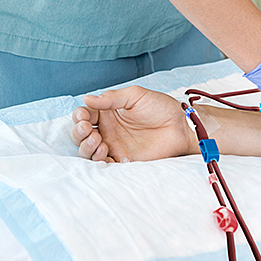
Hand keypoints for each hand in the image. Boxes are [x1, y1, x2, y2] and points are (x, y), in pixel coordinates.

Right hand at [71, 86, 193, 161]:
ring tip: (97, 141)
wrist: (181, 125)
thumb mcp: (135, 95)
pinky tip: (106, 152)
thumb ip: (112, 98)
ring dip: (86, 147)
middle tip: (88, 129)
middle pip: (82, 134)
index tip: (84, 116)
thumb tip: (87, 99)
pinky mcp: (124, 159)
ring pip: (89, 151)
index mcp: (108, 112)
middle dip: (79, 133)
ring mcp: (115, 145)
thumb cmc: (161, 107)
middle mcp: (108, 129)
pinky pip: (106, 164)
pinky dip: (100, 161)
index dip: (79, 116)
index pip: (85, 114)